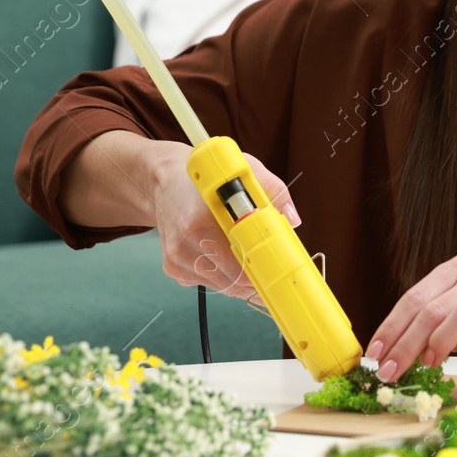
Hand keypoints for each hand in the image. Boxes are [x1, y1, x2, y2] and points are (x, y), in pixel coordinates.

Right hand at [148, 142, 299, 303]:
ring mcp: (176, 258)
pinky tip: (221, 253)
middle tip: (270, 265)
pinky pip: (209, 283)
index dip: (261, 266)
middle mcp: (184, 242)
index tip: (278, 267)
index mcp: (199, 219)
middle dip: (255, 275)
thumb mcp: (243, 171)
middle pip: (233, 279)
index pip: (238, 259)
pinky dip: (223, 275)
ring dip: (240, 277)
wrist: (164, 182)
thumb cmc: (206, 178)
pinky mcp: (173, 268)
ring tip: (246, 255)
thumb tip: (292, 219)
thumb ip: (273, 191)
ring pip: (223, 286)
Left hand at [365, 253, 456, 380]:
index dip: (391, 328)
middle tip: (389, 371)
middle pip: (429, 309)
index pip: (413, 298)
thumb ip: (432, 328)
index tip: (375, 354)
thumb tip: (393, 354)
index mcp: (455, 271)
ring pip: (455, 314)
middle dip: (403, 344)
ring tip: (426, 364)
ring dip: (435, 344)